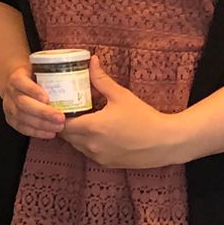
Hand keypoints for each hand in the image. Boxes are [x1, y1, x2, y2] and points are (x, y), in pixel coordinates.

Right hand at [0, 69, 65, 140]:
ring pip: (22, 118)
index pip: (21, 82)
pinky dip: (37, 132)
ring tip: (59, 127)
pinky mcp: (11, 119)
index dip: (33, 90)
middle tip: (60, 117)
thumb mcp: (40, 69)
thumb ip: (54, 70)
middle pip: (23, 103)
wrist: (19, 86)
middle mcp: (11, 92)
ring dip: (42, 124)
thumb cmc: (35, 77)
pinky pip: (22, 128)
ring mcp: (9, 107)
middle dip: (42, 112)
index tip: (47, 98)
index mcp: (16, 78)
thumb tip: (79, 65)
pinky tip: (50, 133)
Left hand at [58, 63, 184, 169]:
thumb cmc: (144, 117)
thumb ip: (101, 79)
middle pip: (66, 136)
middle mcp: (91, 145)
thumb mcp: (121, 96)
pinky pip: (88, 153)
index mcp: (91, 127)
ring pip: (77, 145)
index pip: (61, 124)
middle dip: (66, 124)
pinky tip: (98, 133)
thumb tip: (92, 61)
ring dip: (76, 135)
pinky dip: (88, 144)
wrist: (165, 142)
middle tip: (71, 110)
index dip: (58, 115)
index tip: (61, 105)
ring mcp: (98, 157)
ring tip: (83, 120)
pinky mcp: (106, 164)